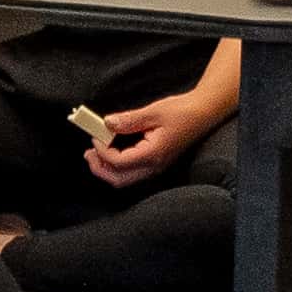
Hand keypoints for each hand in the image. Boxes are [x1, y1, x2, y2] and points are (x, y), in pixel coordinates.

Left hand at [78, 88, 209, 186]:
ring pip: (125, 180)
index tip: (95, 135)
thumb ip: (129, 120)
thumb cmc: (182, 111)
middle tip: (88, 153)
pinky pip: (132, 174)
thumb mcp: (153, 112)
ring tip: (95, 154)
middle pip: (119, 179)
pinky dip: (117, 167)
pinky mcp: (156, 163)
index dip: (102, 150)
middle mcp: (154, 166)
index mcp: (153, 155)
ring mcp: (156, 167)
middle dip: (99, 168)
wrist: (204, 113)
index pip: (119, 162)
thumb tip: (107, 123)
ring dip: (107, 170)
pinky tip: (112, 153)